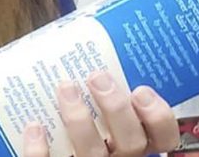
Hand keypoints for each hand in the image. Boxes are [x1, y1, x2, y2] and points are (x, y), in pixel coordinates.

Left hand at [23, 72, 179, 156]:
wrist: (57, 149)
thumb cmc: (84, 125)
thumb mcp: (105, 114)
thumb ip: (107, 93)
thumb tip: (93, 52)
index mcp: (135, 143)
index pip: (164, 138)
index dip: (158, 117)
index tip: (140, 90)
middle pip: (131, 142)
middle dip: (116, 108)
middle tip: (97, 76)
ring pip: (93, 152)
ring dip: (78, 119)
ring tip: (65, 87)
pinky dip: (40, 148)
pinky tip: (34, 125)